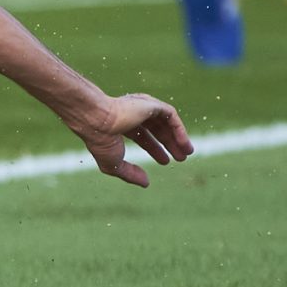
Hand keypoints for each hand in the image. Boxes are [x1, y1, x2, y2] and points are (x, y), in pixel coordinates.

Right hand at [66, 91, 192, 187]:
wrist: (97, 120)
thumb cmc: (100, 140)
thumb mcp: (114, 164)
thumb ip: (129, 174)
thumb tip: (146, 182)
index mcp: (120, 124)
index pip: (141, 135)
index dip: (154, 149)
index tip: (165, 162)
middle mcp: (131, 114)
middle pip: (156, 129)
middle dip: (169, 144)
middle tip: (181, 158)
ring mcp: (141, 107)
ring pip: (165, 122)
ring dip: (178, 137)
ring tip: (188, 152)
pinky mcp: (150, 104)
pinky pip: (171, 115)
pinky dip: (179, 129)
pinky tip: (184, 143)